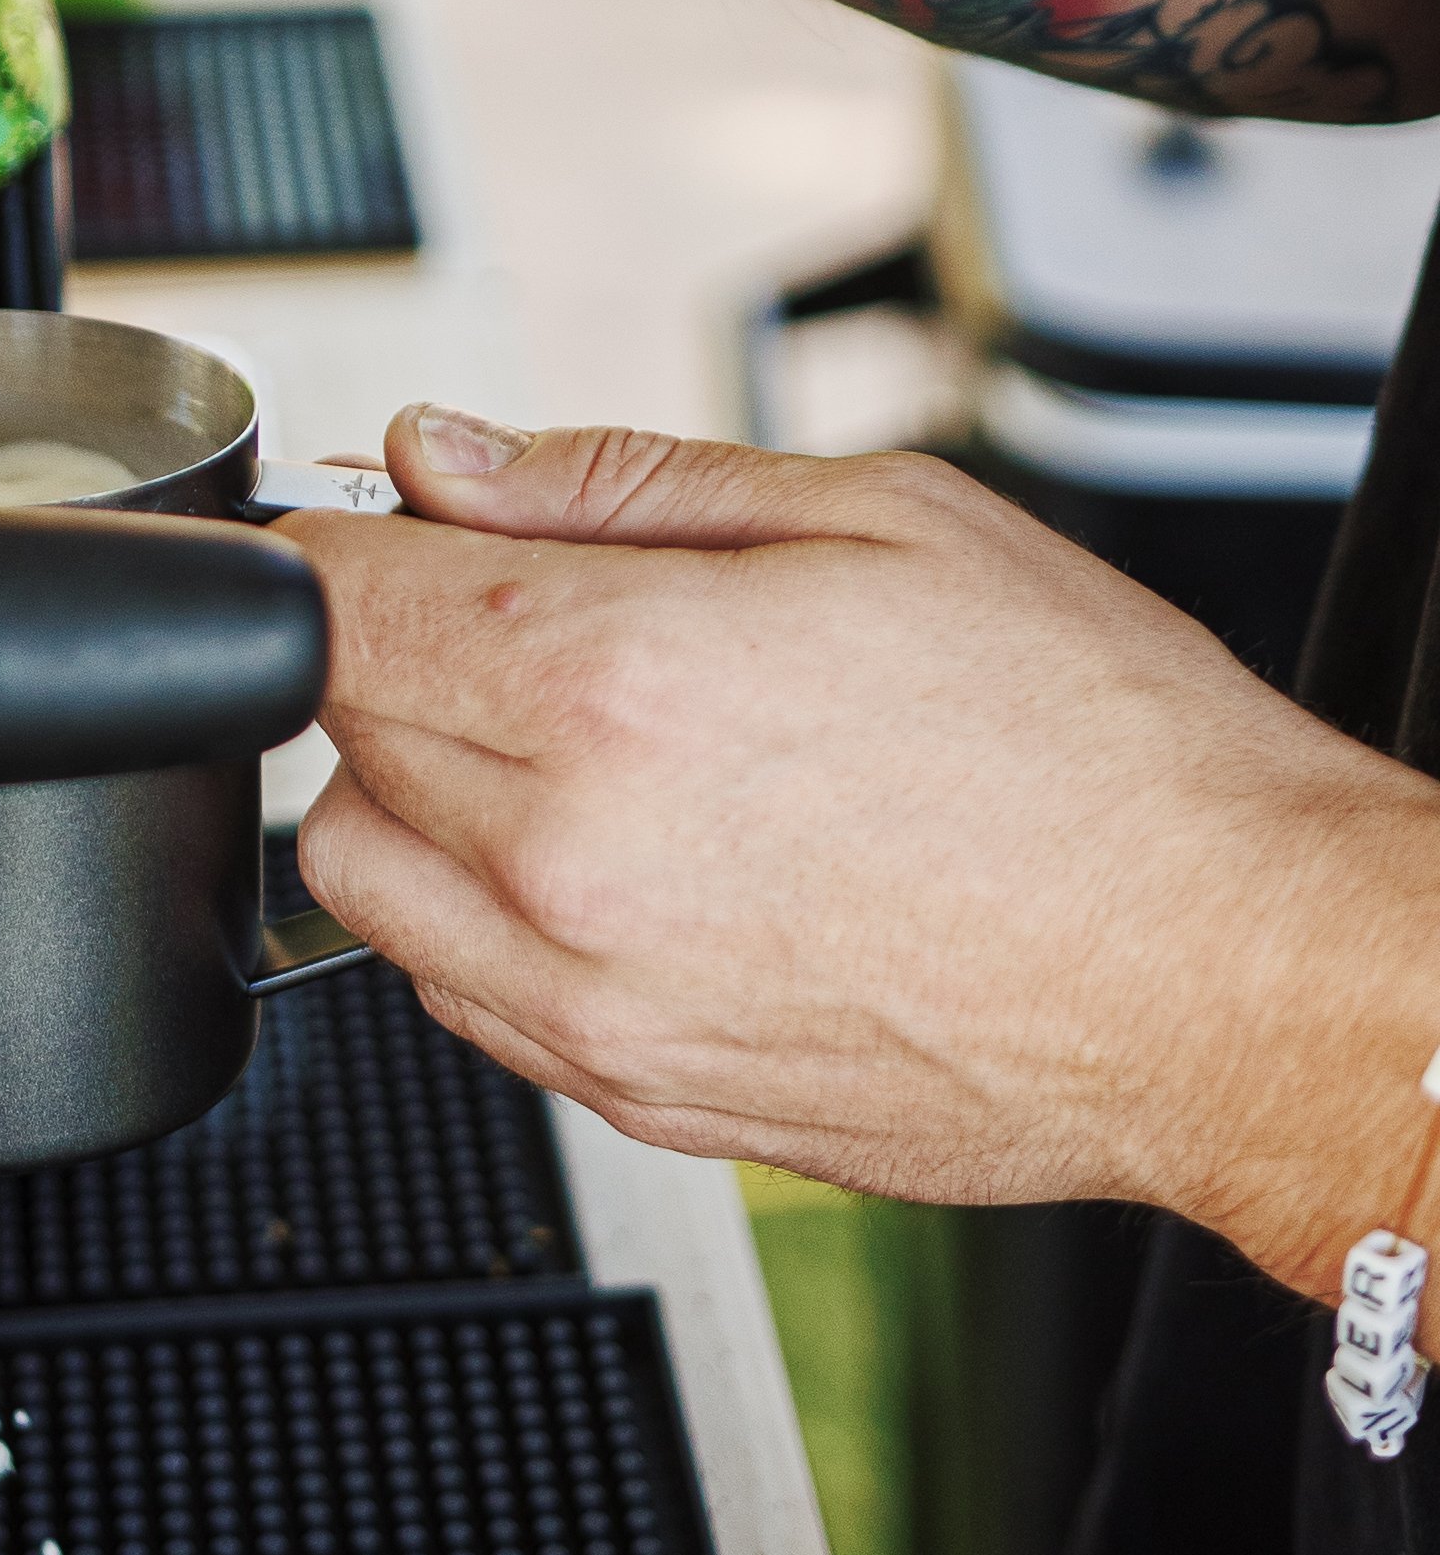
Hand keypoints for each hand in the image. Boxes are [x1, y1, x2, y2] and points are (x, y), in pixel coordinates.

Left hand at [284, 408, 1439, 1317]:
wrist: (1226, 971)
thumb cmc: (1095, 746)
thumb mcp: (872, 516)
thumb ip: (611, 481)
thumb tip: (438, 455)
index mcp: (614, 682)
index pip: (328, 598)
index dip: (338, 541)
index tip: (375, 531)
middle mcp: (569, 858)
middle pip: (332, 728)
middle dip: (394, 652)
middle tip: (524, 619)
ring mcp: (592, 1002)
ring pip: (357, 875)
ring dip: (411, 792)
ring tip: (563, 746)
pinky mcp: (633, 1098)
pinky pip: (452, 994)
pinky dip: (476, 918)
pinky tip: (605, 862)